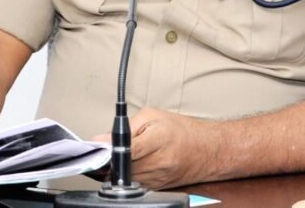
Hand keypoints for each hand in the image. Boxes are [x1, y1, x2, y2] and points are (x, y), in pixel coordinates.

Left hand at [95, 108, 220, 189]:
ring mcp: (158, 179)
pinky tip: (130, 165)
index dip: (108, 149)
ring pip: (126, 178)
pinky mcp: (156, 188)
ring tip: (118, 156)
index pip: (126, 149)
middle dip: (111, 159)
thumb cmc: (181, 130)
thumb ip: (126, 127)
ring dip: (118, 169)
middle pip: (122, 167)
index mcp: (158, 140)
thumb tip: (102, 139)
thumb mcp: (153, 117)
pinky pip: (134, 184)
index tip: (97, 147)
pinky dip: (128, 175)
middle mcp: (159, 164)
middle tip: (105, 149)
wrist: (207, 150)